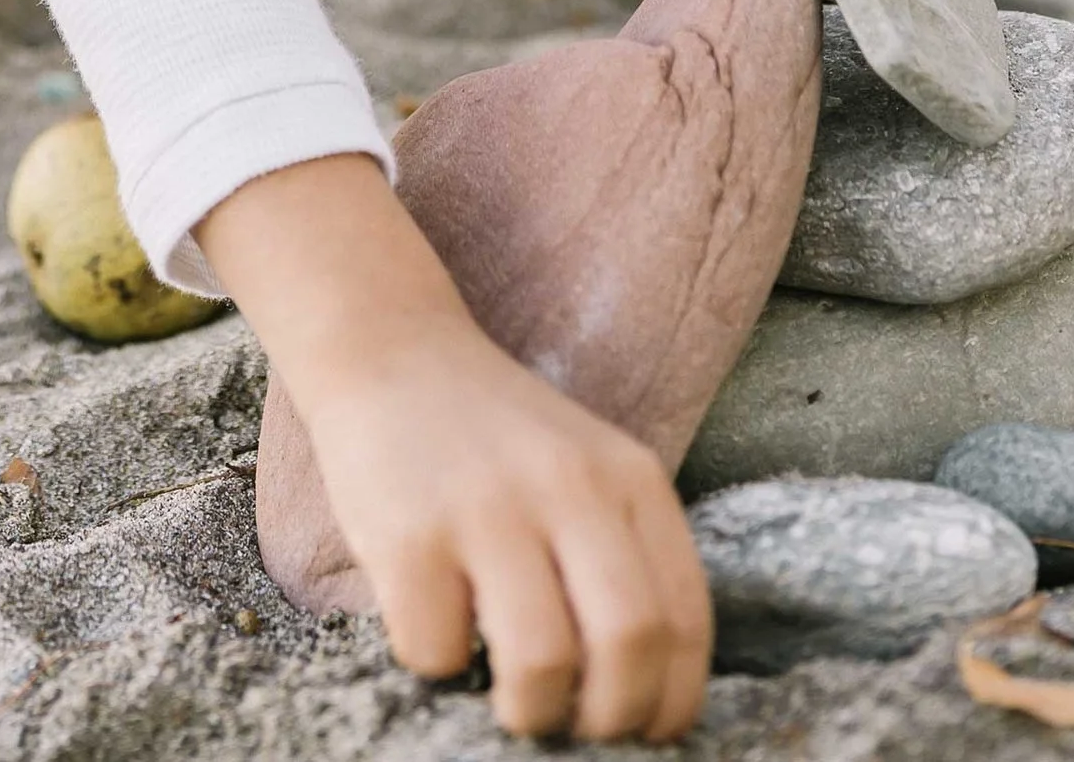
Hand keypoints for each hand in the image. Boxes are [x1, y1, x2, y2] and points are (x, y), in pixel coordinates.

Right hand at [200, 156, 711, 740]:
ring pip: (542, 665)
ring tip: (512, 702)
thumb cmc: (494, 440)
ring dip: (530, 713)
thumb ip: (622, 558)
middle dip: (610, 720)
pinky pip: (438, 651)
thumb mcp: (585, 472)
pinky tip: (436, 629)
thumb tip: (642, 700)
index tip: (645, 732)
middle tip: (576, 726)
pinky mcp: (409, 533)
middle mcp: (568, 484)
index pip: (684, 619)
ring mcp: (486, 506)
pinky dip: (439, 666)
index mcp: (628, 476)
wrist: (389, 349)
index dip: (671, 701)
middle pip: (629, 644)